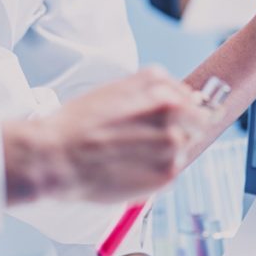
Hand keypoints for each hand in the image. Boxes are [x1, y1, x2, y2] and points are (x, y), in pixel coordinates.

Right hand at [2, 67, 215, 203]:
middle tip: (152, 139)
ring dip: (167, 151)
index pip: (187, 94)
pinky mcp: (168, 172)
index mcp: (156, 83)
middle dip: (182, 127)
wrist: (58, 154)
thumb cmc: (77, 123)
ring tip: (133, 155)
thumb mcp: (113, 92)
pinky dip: (158, 171)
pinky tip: (131, 168)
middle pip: (197, 119)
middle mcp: (170, 108)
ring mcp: (172, 141)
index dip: (177, 108)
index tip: (165, 118)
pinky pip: (174, 169)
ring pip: (185, 146)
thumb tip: (180, 103)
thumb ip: (147, 94)